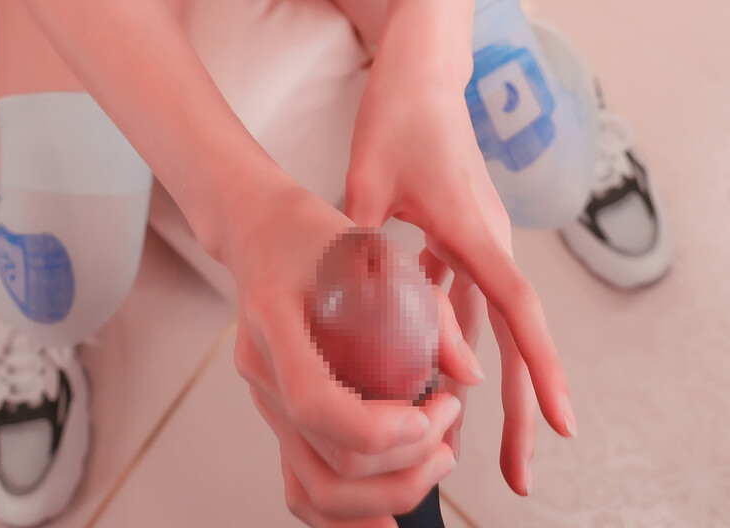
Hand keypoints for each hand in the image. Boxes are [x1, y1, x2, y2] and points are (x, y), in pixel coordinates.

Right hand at [226, 180, 483, 525]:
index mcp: (274, 318)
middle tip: (449, 436)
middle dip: (401, 467)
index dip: (377, 428)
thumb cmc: (319, 234)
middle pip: (325, 460)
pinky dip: (344, 515)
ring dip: (383, 497)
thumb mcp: (376, 248)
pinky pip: (301, 485)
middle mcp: (261, 370)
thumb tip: (468, 375)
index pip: (315, 401)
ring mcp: (265, 400)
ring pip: (314, 488)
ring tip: (435, 464)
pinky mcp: (278, 416)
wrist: (260, 230)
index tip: (431, 414)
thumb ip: (427, 307)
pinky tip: (388, 517)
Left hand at [344, 61, 575, 496]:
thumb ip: (368, 244)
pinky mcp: (465, 235)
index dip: (540, 372)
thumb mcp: (366, 179)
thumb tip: (360, 307)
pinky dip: (457, 340)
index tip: (563, 427)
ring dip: (485, 384)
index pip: (518, 312)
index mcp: (473, 231)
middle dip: (519, 410)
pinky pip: (467, 300)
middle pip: (514, 337)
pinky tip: (434, 375)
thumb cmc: (396, 117)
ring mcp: (481, 239)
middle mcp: (489, 241)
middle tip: (519, 480)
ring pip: (490, 326)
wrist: (420, 70)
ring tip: (469, 449)